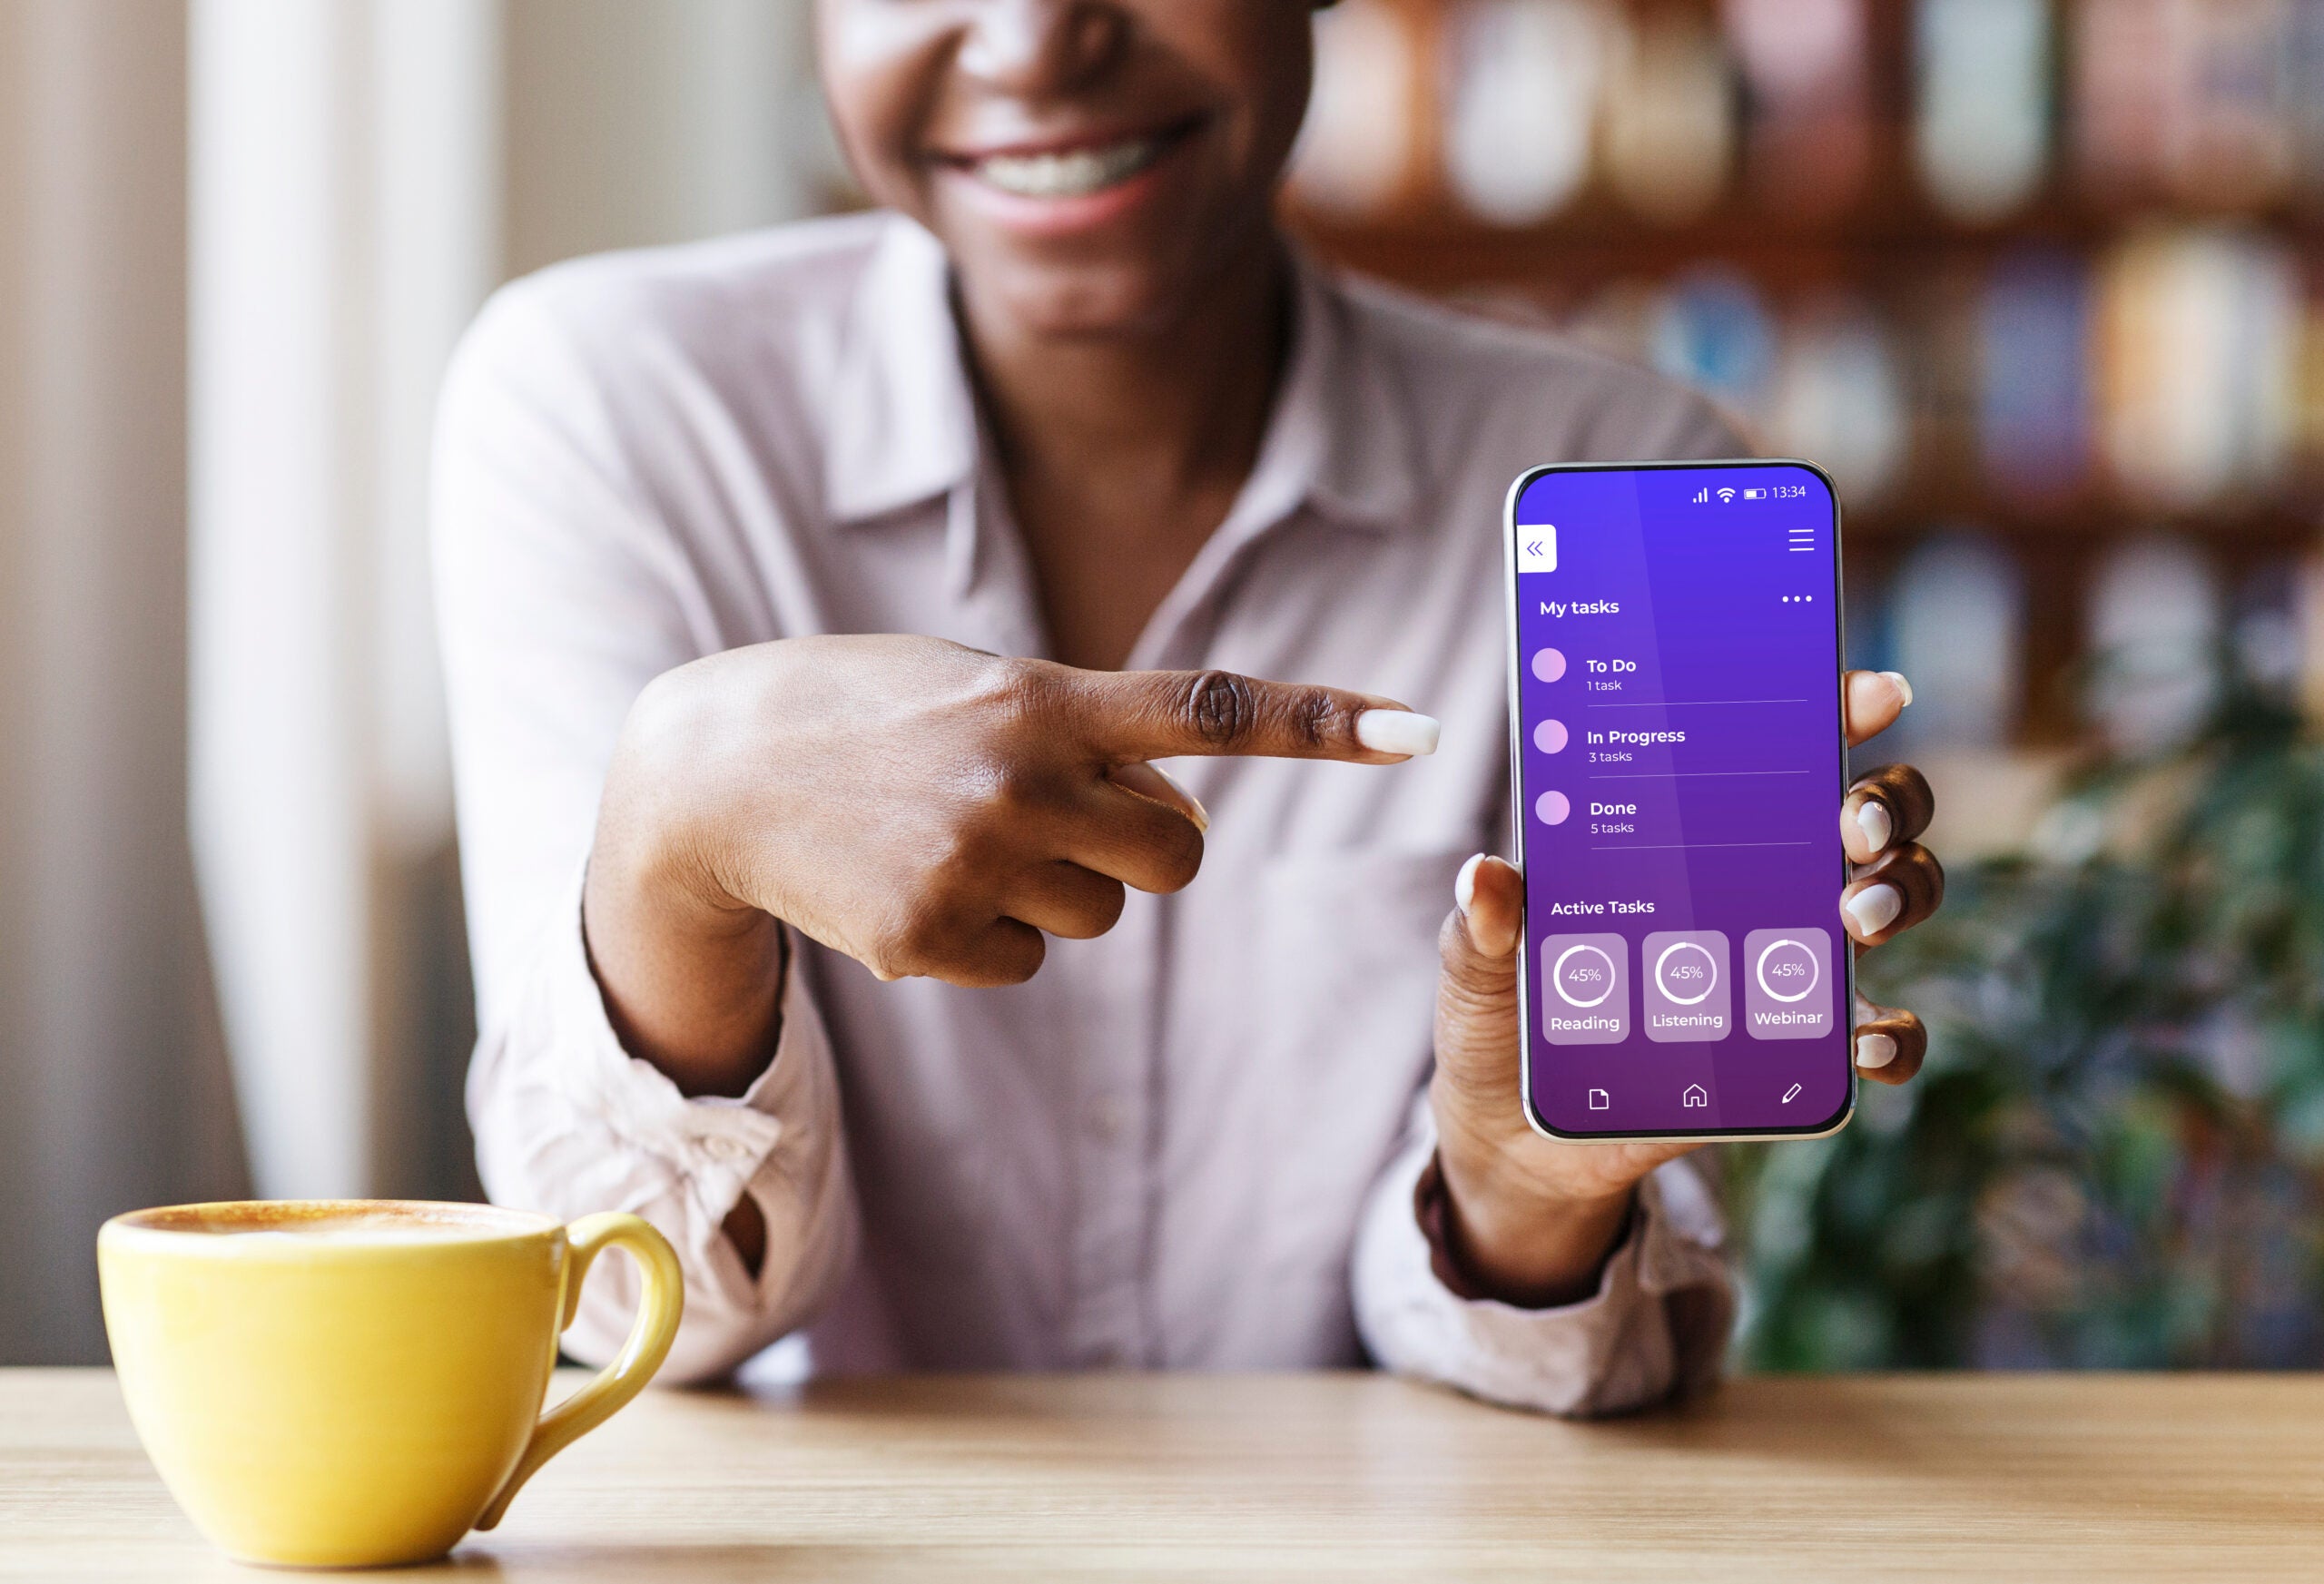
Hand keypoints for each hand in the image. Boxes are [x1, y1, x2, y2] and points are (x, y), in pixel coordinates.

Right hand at [583, 634, 1439, 1097]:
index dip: (1326, 719)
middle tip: (1063, 819)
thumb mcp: (975, 685)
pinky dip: (986, 938)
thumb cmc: (866, 716)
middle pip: (1178, 857)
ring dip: (1050, 890)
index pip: (1214, 708)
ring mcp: (975, 862)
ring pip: (1100, 917)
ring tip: (951, 840)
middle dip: (1143, 849)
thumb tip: (1175, 819)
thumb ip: (1082, 730)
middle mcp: (1024, 776)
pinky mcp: (928, 938)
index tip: (1423, 730)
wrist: (712, 775)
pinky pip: (1027, 963)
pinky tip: (911, 888)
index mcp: (1045, 694)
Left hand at [1428, 669, 1941, 1306]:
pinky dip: (1891, 1035)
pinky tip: (1860, 1041)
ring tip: (1854, 918)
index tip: (1868, 693)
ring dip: (1899, 894)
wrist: (1512, 1133)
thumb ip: (1487, 921)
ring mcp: (1785, 962)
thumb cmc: (1504, 1015)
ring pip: (1894, 900)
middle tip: (1848, 828)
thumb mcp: (1479, 961)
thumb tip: (1486, 876)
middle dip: (1883, 803)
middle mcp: (1756, 883)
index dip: (1834, 708)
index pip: (1774, 751)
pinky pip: (1878, 1035)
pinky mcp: (1794, 1049)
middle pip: (1866, 815)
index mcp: (1684, 834)